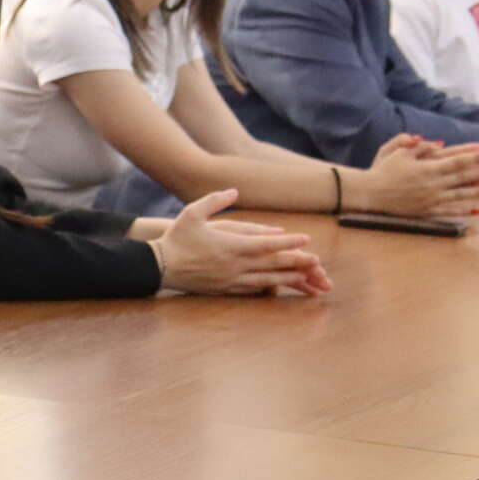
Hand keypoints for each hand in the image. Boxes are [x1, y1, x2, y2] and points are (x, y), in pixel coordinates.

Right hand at [149, 189, 331, 295]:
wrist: (160, 267)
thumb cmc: (176, 238)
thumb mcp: (193, 212)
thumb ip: (215, 200)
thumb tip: (234, 190)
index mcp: (230, 246)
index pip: (267, 244)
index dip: (289, 242)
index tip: (306, 239)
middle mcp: (235, 265)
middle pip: (273, 264)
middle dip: (297, 262)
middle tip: (317, 262)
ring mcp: (231, 280)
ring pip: (267, 280)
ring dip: (289, 278)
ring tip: (307, 278)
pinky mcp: (226, 289)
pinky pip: (254, 289)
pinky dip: (271, 287)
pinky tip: (280, 286)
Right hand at [362, 135, 478, 215]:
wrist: (368, 193)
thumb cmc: (381, 170)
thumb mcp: (396, 151)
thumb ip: (416, 145)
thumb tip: (438, 143)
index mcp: (427, 168)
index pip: (456, 161)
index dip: (474, 157)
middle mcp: (432, 184)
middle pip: (462, 177)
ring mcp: (431, 198)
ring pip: (460, 195)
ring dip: (478, 192)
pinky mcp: (426, 210)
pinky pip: (449, 211)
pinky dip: (463, 211)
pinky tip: (476, 210)